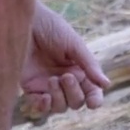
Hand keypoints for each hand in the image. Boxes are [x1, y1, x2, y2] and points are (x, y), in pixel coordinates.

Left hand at [19, 2, 111, 116]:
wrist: (22, 21)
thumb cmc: (49, 27)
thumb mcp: (73, 43)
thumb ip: (89, 65)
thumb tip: (106, 84)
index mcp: (79, 69)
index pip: (91, 91)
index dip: (94, 99)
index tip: (93, 103)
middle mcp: (65, 81)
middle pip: (77, 102)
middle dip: (74, 93)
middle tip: (65, 76)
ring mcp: (47, 86)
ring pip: (60, 107)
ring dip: (59, 98)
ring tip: (52, 80)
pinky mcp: (30, 88)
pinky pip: (40, 107)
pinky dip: (44, 107)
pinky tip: (44, 97)